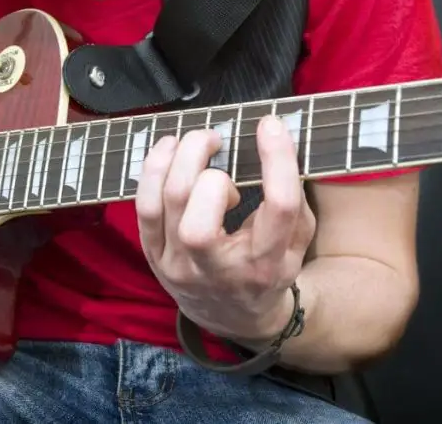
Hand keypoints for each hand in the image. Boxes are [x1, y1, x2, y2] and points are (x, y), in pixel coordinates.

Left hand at [135, 115, 315, 341]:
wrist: (233, 315)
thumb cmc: (268, 266)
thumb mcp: (298, 242)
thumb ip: (293, 196)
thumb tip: (277, 139)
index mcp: (267, 264)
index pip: (277, 208)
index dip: (277, 160)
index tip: (271, 126)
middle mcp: (219, 270)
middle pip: (201, 222)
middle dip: (209, 170)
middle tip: (220, 142)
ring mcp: (179, 266)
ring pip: (168, 204)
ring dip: (181, 158)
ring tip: (200, 140)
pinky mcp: (154, 255)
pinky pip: (144, 206)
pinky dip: (154, 168)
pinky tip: (170, 149)